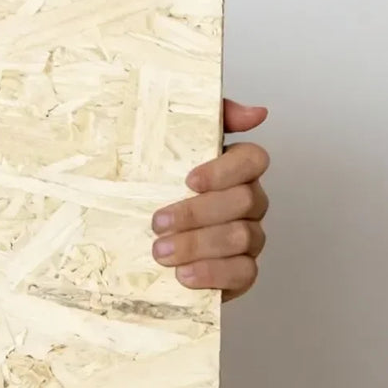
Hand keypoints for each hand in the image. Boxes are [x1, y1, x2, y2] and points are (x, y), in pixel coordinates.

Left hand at [151, 99, 269, 300]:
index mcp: (233, 169)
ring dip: (198, 245)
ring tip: (160, 251)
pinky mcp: (241, 271)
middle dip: (197, 212)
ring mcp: (249, 237)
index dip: (225, 170)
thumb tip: (255, 113)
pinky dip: (212, 274)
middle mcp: (249, 201)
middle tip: (157, 221)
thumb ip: (209, 118)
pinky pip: (244, 274)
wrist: (132, 236)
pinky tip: (183, 275)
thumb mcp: (163, 145)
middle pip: (244, 201)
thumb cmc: (153, 186)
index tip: (188, 180)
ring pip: (242, 237)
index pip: (253, 159)